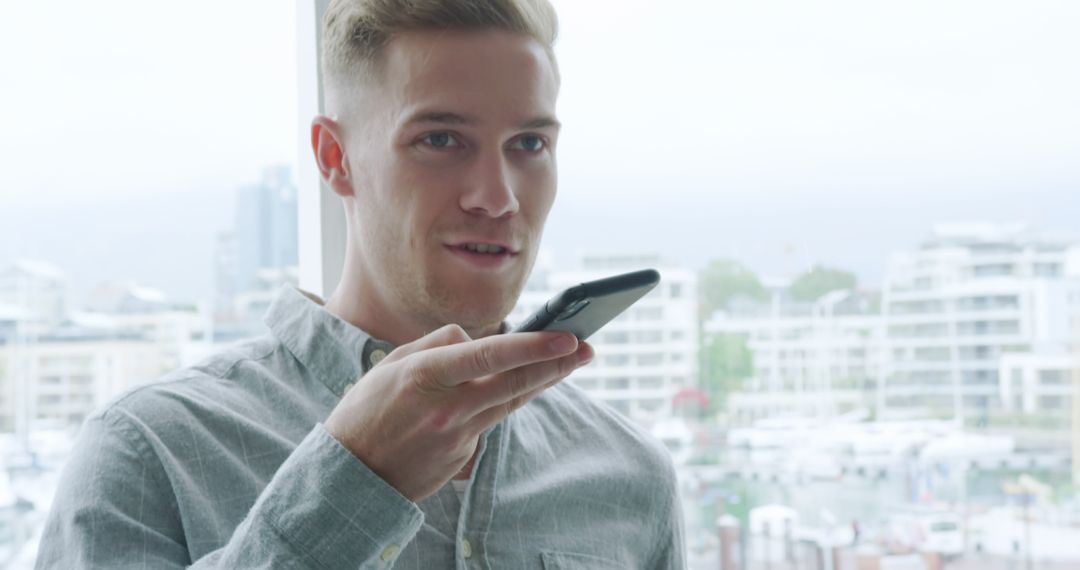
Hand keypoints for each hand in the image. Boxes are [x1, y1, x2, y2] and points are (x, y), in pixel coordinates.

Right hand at [324, 324, 592, 501]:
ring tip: (572, 361)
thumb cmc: (367, 411)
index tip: (566, 336)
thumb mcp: (392, 365)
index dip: (532, 346)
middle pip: (514, 382)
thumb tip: (477, 339)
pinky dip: (504, 403)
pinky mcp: (463, 456)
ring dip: (544, 380)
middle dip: (556, 363)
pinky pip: (490, 421)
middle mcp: (446, 407)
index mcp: (425, 376)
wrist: (352, 475)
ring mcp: (457, 436)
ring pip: (511, 402)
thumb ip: (437, 345)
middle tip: (587, 348)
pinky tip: (522, 387)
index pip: (489, 355)